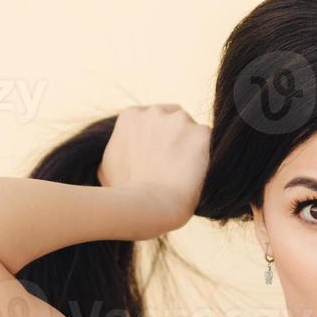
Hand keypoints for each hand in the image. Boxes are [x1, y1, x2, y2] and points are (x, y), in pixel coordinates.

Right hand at [99, 104, 209, 228]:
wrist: (147, 205)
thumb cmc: (123, 192)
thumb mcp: (106, 166)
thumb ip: (118, 150)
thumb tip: (121, 153)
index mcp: (131, 115)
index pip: (153, 119)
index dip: (159, 140)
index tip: (159, 158)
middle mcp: (155, 111)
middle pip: (175, 120)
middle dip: (176, 139)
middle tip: (174, 166)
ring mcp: (180, 120)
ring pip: (193, 132)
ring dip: (192, 148)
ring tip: (184, 175)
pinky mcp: (201, 134)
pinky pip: (209, 145)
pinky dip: (206, 159)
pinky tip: (196, 176)